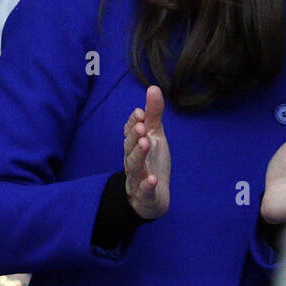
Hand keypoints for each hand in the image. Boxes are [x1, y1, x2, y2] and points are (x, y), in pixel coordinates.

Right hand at [123, 85, 169, 219]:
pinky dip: (147, 185)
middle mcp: (134, 161)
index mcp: (135, 146)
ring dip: (138, 155)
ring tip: (146, 143)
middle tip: (141, 126)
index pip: (130, 133)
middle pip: (130, 148)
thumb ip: (153, 115)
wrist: (152, 197)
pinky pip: (145, 190)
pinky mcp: (146, 195)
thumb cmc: (152, 162)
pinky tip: (152, 179)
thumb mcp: (155, 136)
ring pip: (134, 167)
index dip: (133, 123)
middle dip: (134, 137)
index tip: (139, 113)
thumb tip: (153, 88)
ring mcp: (138, 178)